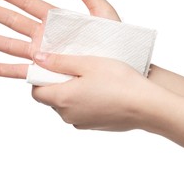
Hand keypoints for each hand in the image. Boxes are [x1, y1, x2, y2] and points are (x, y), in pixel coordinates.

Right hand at [0, 0, 119, 78]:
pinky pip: (18, 71)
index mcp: (58, 21)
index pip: (30, 4)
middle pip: (14, 22)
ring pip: (10, 45)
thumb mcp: (103, 13)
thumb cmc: (115, 43)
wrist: (119, 70)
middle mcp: (46, 37)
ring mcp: (43, 55)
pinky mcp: (43, 72)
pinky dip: (1, 69)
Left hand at [31, 52, 162, 130]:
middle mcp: (68, 115)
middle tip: (74, 67)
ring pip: (67, 105)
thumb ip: (59, 61)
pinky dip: (84, 100)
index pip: (36, 92)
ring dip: (72, 91)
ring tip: (90, 77)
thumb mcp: (87, 63)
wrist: (147, 106)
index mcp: (62, 99)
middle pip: (51, 98)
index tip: (53, 66)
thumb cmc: (119, 81)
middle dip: (57, 83)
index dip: (40, 78)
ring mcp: (81, 122)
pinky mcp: (94, 126)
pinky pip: (81, 111)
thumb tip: (37, 58)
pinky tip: (100, 89)